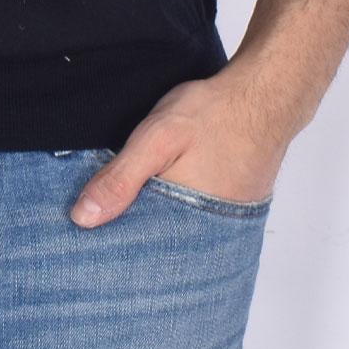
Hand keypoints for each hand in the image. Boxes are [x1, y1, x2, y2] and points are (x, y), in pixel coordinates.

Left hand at [70, 70, 288, 226]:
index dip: (109, 244)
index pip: (138, 252)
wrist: (267, 96)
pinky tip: (161, 196)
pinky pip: (196, 220)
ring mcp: (223, 224)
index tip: (82, 241)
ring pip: (176, 233)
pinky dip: (176, 212)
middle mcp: (208, 234)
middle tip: (95, 230)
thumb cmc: (214, 114)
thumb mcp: (157, 138)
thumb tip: (82, 219)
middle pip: (157, 247)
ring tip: (128, 210)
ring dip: (153, 223)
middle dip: (129, 237)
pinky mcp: (231, 210)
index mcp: (185, 224)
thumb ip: (121, 178)